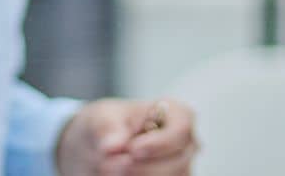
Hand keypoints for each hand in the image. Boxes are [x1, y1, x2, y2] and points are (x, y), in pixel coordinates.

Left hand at [55, 97, 197, 175]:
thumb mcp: (101, 117)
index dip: (159, 143)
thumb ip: (107, 128)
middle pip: (177, 162)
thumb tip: (112, 146)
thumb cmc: (108, 125)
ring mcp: (182, 166)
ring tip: (108, 170)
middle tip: (109, 165)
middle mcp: (185, 142)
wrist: (99, 148)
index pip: (180, 130)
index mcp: (177, 114)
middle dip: (141, 167)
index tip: (132, 150)